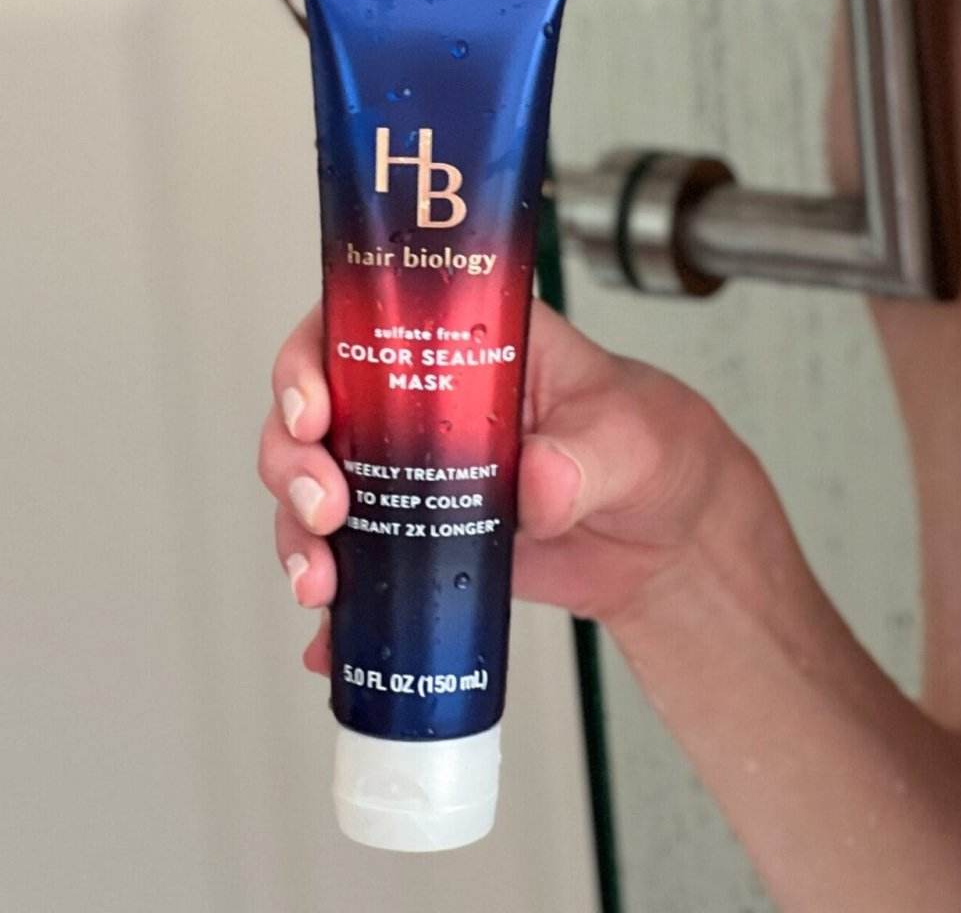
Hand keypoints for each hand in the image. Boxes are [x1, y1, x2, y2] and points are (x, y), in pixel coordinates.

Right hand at [259, 296, 755, 675]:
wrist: (667, 540)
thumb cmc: (651, 448)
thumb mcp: (630, 435)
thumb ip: (588, 453)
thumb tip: (539, 483)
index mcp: (463, 340)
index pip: (361, 320)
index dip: (312, 356)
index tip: (312, 408)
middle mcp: (420, 399)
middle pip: (315, 410)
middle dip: (292, 459)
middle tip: (324, 508)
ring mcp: (411, 474)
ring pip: (317, 487)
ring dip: (295, 533)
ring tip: (320, 584)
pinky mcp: (417, 541)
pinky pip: (354, 566)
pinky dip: (333, 609)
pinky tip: (330, 641)